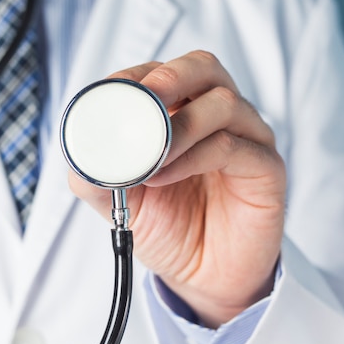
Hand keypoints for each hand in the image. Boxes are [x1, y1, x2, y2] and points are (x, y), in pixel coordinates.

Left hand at [69, 51, 285, 327]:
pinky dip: (193, 156)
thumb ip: (97, 171)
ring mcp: (246, 138)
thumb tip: (77, 149)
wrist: (200, 275)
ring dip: (180, 126)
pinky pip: (234, 147)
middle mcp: (216, 117)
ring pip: (223, 103)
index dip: (137, 75)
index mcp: (181, 112)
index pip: (163, 72)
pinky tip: (163, 176)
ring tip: (150, 159)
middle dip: (170, 78)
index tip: (112, 91)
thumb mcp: (118, 198)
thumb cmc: (165, 226)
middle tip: (144, 99)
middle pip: (203, 68)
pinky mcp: (266, 168)